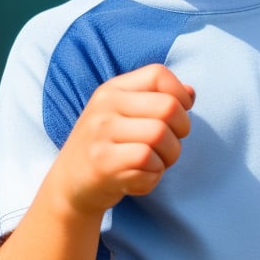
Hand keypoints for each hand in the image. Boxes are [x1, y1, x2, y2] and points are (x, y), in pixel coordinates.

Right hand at [51, 64, 193, 215]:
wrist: (69, 186)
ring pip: (161, 135)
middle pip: (168, 107)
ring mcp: (101, 133)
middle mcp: (105, 105)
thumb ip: (156, 100)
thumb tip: (190, 93)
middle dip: (180, 132)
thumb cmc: (106, 147)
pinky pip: (148, 162)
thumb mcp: (123, 114)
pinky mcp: (102, 163)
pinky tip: (140, 177)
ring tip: (155, 163)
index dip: (179, 95)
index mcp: (113, 89)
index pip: (158, 74)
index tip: (176, 118)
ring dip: (169, 157)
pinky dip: (154, 175)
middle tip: (168, 147)